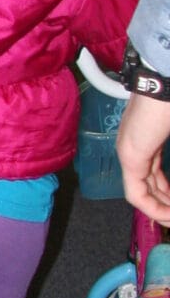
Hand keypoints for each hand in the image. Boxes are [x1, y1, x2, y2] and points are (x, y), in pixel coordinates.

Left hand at [117, 93, 169, 223]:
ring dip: (160, 210)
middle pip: (149, 185)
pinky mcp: (130, 156)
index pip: (154, 174)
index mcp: (148, 138)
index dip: (168, 193)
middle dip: (166, 204)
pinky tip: (167, 216)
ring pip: (141, 192)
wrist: (166, 81)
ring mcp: (130, 151)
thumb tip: (168, 171)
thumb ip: (168, 159)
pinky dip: (152, 208)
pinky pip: (136, 193)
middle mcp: (135, 146)